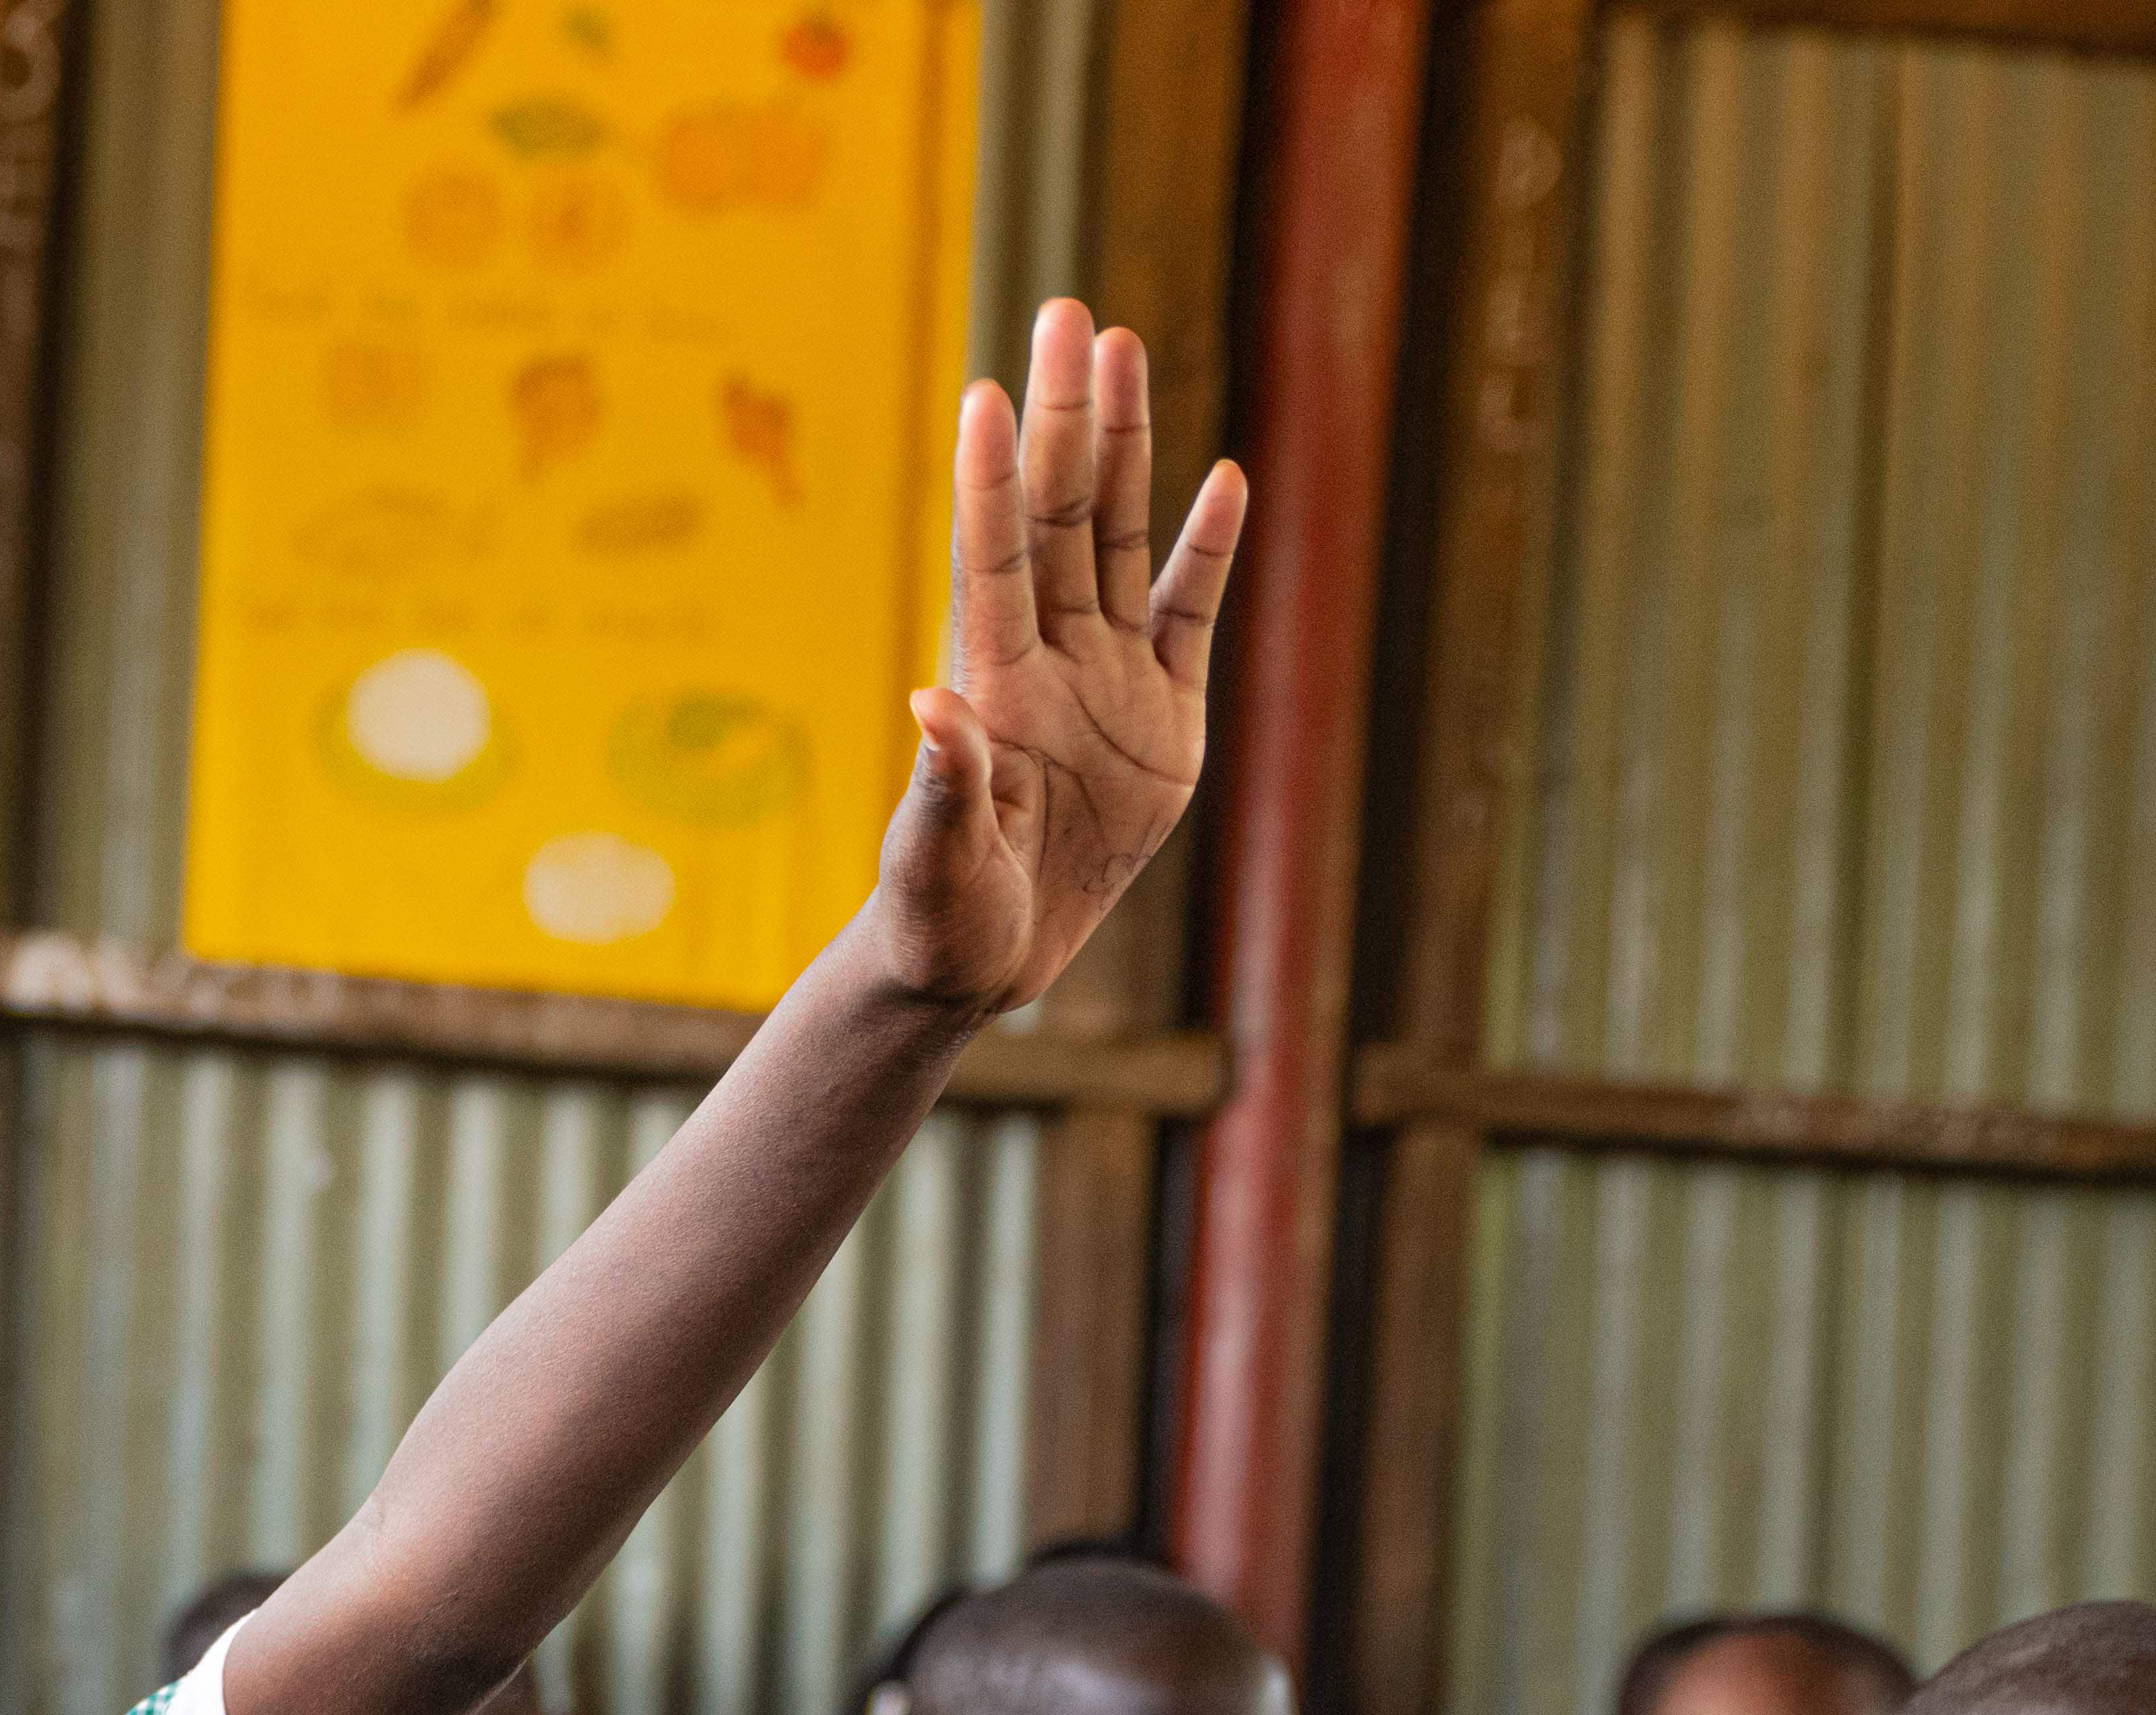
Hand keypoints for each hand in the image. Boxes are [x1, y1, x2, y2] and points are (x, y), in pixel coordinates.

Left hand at [862, 300, 1244, 1015]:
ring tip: (1120, 347)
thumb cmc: (942, 917)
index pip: (991, 557)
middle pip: (1057, 511)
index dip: (991, 478)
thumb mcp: (937, 864)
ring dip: (1122, 442)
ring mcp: (1107, 676)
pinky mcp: (1164, 713)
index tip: (987, 393)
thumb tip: (930, 708)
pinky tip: (1225, 476)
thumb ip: (942, 790)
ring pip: (1116, 533)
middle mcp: (1047, 657)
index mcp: (991, 683)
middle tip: (1066, 313)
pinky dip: (1209, 550)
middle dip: (1064, 413)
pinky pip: (1189, 612)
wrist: (990, 961)